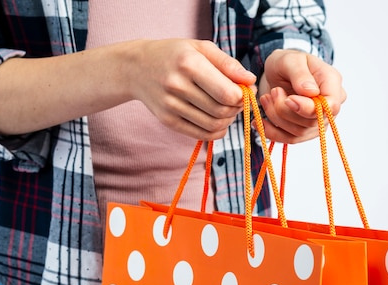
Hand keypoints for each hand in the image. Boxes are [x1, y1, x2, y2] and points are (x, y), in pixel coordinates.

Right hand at [123, 39, 256, 140]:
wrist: (137, 68)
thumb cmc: (175, 54)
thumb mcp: (201, 48)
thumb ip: (228, 64)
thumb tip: (250, 81)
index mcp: (189, 63)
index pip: (227, 93)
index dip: (242, 96)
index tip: (243, 90)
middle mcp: (177, 86)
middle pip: (221, 110)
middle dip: (236, 108)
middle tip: (236, 100)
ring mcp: (171, 106)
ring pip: (213, 124)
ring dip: (228, 120)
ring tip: (227, 109)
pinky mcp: (168, 120)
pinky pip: (201, 134)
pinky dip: (216, 131)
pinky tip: (218, 121)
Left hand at [257, 49, 345, 143]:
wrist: (278, 72)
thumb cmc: (286, 62)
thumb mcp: (290, 60)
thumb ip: (300, 74)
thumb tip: (311, 92)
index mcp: (331, 82)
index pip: (330, 106)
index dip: (308, 108)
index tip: (288, 99)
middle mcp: (328, 105)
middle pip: (312, 122)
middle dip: (285, 111)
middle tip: (273, 92)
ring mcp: (317, 120)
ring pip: (299, 132)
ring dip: (276, 118)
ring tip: (265, 98)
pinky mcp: (303, 130)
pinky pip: (289, 139)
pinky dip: (271, 132)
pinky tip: (259, 122)